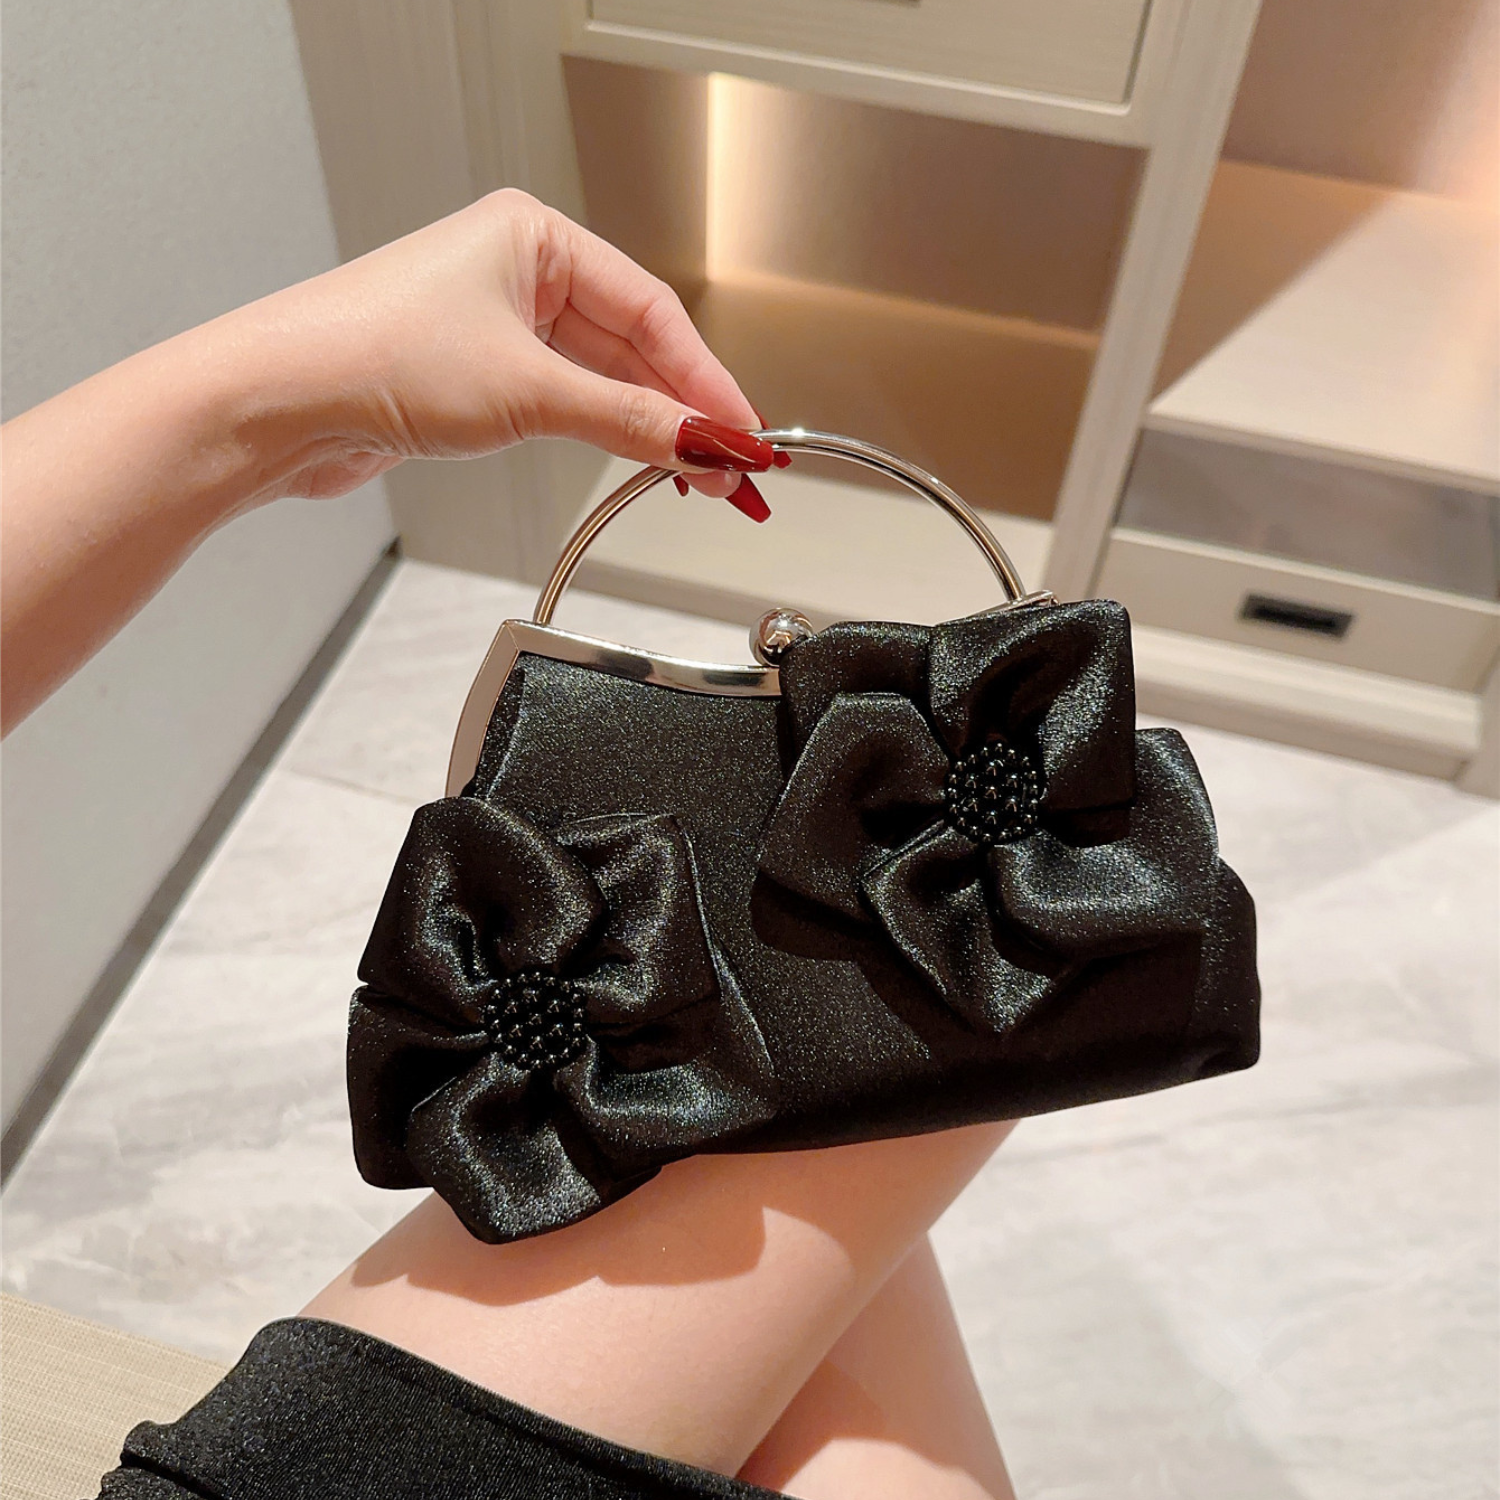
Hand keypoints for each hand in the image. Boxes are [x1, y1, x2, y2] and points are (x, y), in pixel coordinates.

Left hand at [235, 189, 772, 509]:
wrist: (279, 402)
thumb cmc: (372, 354)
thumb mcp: (528, 391)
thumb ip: (629, 420)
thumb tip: (703, 442)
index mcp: (533, 236)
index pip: (652, 310)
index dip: (707, 378)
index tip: (745, 431)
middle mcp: (516, 273)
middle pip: (632, 345)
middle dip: (684, 410)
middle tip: (730, 465)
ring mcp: (496, 327)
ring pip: (601, 378)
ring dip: (648, 428)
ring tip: (695, 475)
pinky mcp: (476, 378)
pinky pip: (565, 403)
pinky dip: (604, 434)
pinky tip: (639, 462)